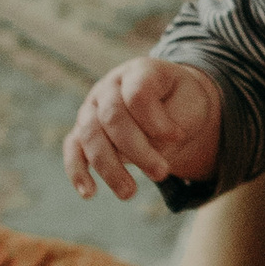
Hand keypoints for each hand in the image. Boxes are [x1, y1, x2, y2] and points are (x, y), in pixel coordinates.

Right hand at [65, 57, 224, 201]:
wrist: (171, 103)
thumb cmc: (181, 103)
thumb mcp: (191, 103)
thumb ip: (171, 121)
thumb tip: (149, 148)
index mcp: (139, 72)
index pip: (138, 94)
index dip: (157, 120)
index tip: (180, 137)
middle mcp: (110, 87)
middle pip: (113, 117)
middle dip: (137, 150)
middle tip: (162, 173)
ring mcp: (92, 108)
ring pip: (91, 136)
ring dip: (109, 167)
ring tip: (129, 193)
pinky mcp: (84, 131)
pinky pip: (73, 150)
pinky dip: (77, 171)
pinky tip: (88, 193)